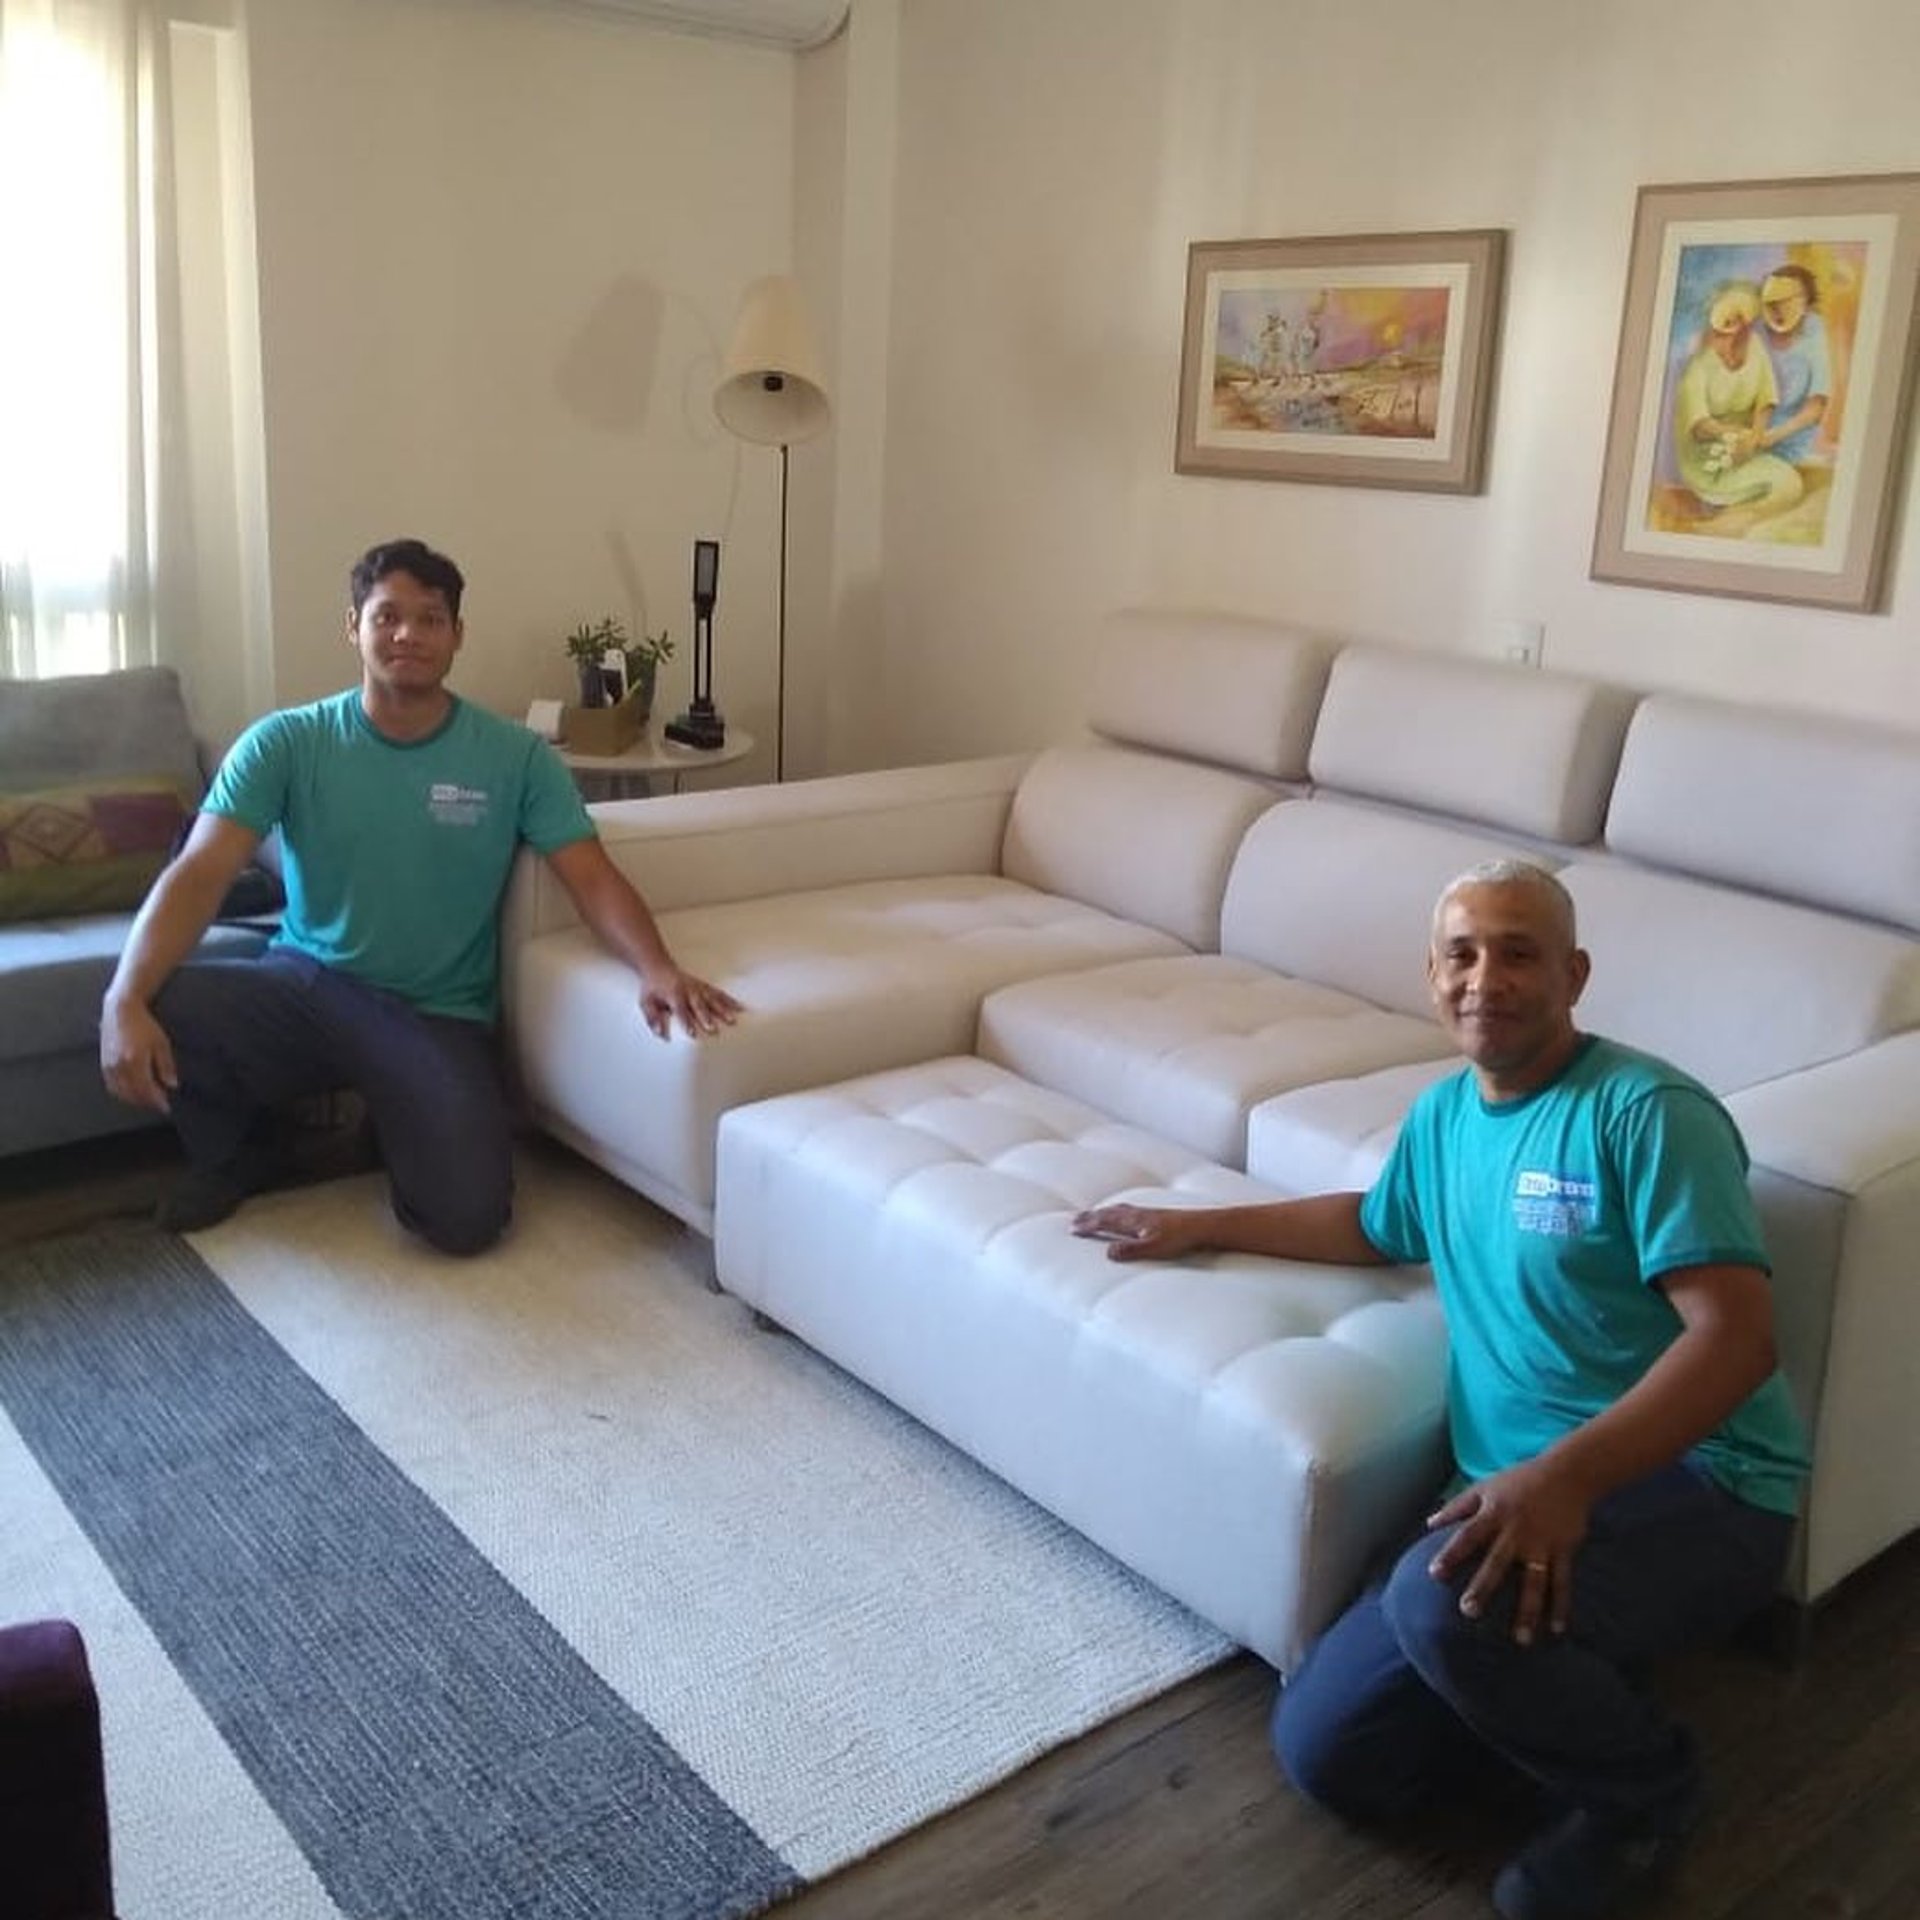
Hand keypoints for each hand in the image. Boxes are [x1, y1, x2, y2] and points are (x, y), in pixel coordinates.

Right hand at [99, 997, 177, 1111]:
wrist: (121, 1010)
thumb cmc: (144, 1025)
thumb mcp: (161, 1043)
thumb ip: (166, 1066)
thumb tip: (171, 1085)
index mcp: (135, 1061)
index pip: (146, 1089)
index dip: (156, 1101)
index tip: (166, 1107)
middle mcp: (119, 1066)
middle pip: (133, 1094)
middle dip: (146, 1102)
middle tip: (158, 1103)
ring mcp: (109, 1066)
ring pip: (121, 1092)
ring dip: (134, 1099)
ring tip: (147, 1099)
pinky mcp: (103, 1064)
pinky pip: (111, 1086)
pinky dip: (122, 1093)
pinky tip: (132, 1092)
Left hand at [638, 967, 740, 1040]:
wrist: (659, 967)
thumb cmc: (653, 988)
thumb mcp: (646, 1002)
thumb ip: (652, 1018)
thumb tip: (659, 1032)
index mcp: (673, 993)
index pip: (680, 1009)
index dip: (686, 1021)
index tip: (692, 1033)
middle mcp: (688, 990)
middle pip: (698, 1004)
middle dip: (706, 1016)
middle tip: (713, 1029)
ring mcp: (698, 987)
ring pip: (712, 998)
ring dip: (722, 1009)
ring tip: (732, 1020)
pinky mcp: (705, 986)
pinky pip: (719, 993)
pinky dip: (730, 1001)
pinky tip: (740, 1008)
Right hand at [1069, 1203, 1209, 1261]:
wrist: (1203, 1226)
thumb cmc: (1180, 1238)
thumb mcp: (1154, 1249)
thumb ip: (1131, 1250)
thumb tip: (1108, 1252)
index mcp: (1133, 1222)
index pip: (1104, 1222)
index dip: (1087, 1226)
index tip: (1071, 1228)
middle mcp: (1137, 1214)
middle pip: (1107, 1213)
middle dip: (1090, 1217)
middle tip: (1073, 1219)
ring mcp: (1146, 1213)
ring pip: (1117, 1210)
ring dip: (1102, 1212)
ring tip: (1093, 1213)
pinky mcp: (1155, 1215)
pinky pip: (1128, 1210)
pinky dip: (1118, 1210)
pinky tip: (1124, 1213)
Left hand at [1424, 1457, 1593, 1645]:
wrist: (1567, 1474)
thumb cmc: (1519, 1481)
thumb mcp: (1485, 1487)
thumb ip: (1457, 1507)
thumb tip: (1429, 1524)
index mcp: (1494, 1514)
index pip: (1467, 1536)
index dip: (1450, 1554)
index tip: (1433, 1574)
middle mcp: (1516, 1531)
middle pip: (1497, 1563)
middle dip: (1484, 1587)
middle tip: (1468, 1612)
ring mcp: (1542, 1543)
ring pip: (1534, 1581)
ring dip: (1528, 1611)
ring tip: (1520, 1639)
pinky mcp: (1563, 1551)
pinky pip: (1562, 1583)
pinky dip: (1560, 1606)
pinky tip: (1555, 1630)